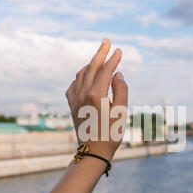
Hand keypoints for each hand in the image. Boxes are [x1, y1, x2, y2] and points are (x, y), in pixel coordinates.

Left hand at [66, 38, 127, 159]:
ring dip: (90, 63)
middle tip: (107, 41)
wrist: (93, 152)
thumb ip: (121, 90)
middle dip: (100, 53)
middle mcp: (82, 94)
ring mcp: (74, 99)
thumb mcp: (121, 112)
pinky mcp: (71, 105)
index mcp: (96, 95)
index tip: (119, 50)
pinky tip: (86, 75)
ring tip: (99, 57)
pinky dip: (81, 76)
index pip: (105, 71)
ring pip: (81, 74)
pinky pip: (74, 84)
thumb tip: (118, 74)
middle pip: (91, 67)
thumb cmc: (111, 134)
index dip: (113, 59)